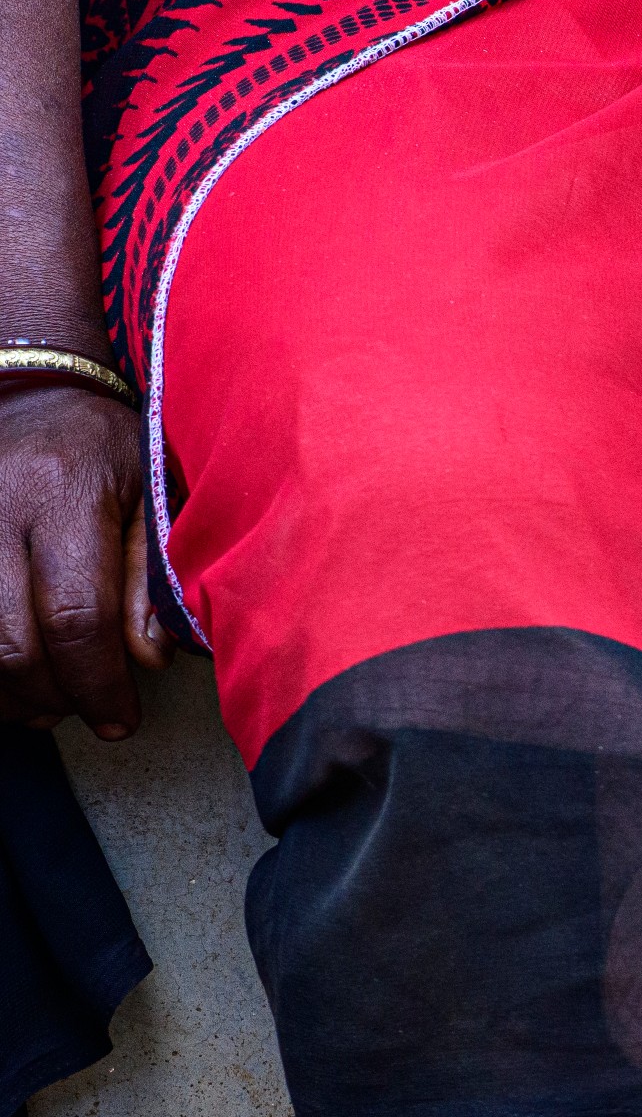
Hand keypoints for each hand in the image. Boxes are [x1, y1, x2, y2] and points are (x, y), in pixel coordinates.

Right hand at [0, 380, 161, 740]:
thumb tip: (147, 658)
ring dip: (11, 693)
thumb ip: (151, 577)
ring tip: (50, 701)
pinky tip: (10, 677)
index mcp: (63, 494)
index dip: (98, 683)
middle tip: (89, 710)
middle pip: (12, 642)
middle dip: (55, 696)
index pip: (77, 615)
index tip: (120, 720)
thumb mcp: (153, 495)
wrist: (30, 396)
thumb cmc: (106, 451)